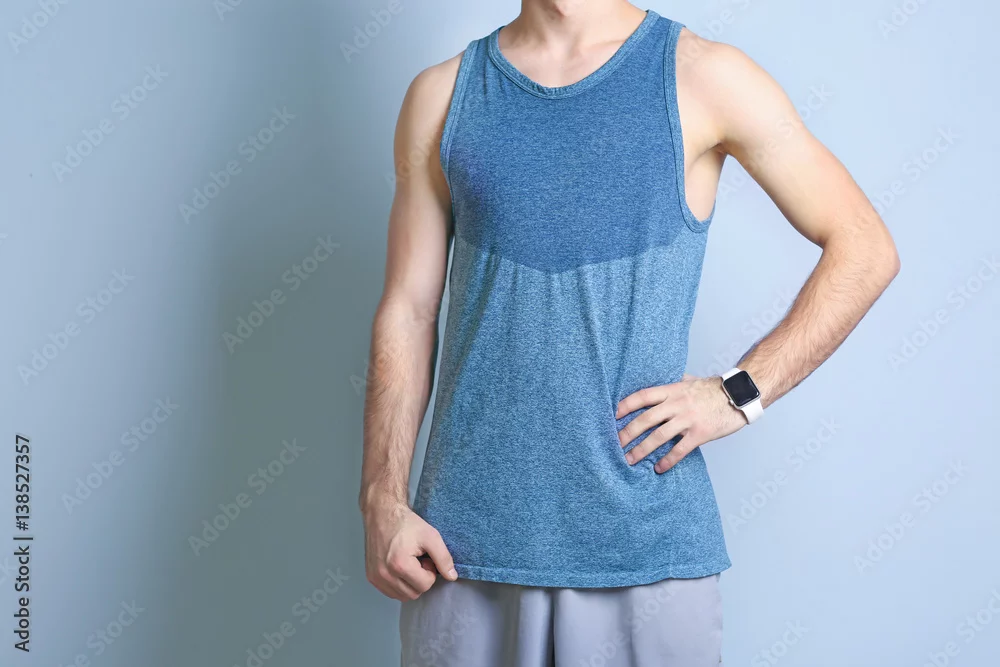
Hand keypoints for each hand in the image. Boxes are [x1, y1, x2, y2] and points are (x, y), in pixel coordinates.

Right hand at [362, 497, 457, 600]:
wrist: (382, 514)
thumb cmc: (406, 523)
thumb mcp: (431, 536)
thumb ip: (444, 558)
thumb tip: (452, 577)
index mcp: (400, 565)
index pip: (425, 585)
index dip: (430, 572)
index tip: (426, 557)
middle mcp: (384, 574)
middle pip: (414, 593)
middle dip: (420, 579)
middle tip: (418, 560)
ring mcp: (376, 577)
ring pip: (402, 596)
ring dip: (410, 583)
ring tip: (408, 563)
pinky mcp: (371, 577)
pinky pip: (391, 592)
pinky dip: (399, 585)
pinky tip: (399, 567)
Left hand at [616, 373, 745, 472]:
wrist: (740, 395)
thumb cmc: (714, 389)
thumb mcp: (690, 380)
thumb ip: (674, 383)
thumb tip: (659, 380)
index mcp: (673, 390)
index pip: (643, 396)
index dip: (626, 405)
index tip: (613, 416)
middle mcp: (677, 404)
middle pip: (646, 419)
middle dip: (627, 433)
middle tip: (614, 444)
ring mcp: (688, 419)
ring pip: (659, 437)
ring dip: (642, 450)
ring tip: (630, 460)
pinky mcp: (700, 434)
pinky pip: (680, 450)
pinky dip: (668, 460)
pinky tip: (659, 468)